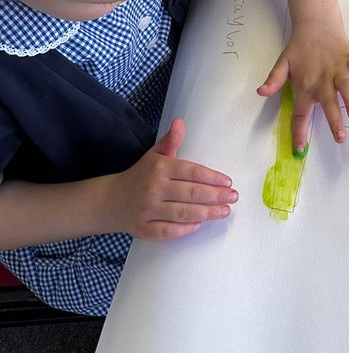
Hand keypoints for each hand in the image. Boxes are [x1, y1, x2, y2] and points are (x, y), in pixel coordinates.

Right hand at [108, 119, 236, 239]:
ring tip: (224, 211)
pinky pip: (167, 231)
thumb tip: (180, 122)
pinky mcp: (143, 228)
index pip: (192, 172)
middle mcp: (154, 188)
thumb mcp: (155, 154)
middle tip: (233, 197)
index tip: (228, 182)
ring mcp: (147, 210)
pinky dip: (184, 229)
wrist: (111, 200)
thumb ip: (171, 140)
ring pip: (183, 213)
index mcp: (160, 167)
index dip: (212, 178)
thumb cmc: (141, 175)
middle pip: (191, 193)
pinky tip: (199, 224)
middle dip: (216, 196)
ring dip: (207, 213)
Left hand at [257, 22, 348, 146]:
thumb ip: (274, 80)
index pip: (301, 113)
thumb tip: (261, 93)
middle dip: (334, 122)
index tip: (300, 149)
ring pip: (344, 87)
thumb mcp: (283, 63)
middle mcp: (322, 81)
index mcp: (305, 86)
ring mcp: (336, 69)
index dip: (300, 131)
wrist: (314, 23)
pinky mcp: (348, 58)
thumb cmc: (299, 47)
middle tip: (340, 138)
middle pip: (328, 104)